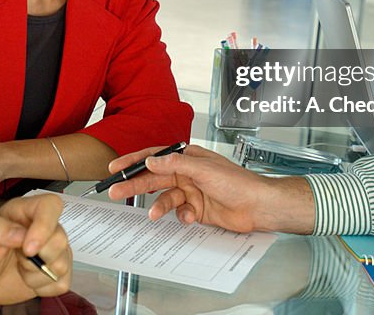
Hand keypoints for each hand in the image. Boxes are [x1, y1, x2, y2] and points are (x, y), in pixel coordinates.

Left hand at [0, 194, 71, 303]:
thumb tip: (20, 233)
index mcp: (25, 212)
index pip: (50, 206)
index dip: (45, 227)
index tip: (28, 249)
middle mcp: (42, 228)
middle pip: (60, 239)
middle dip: (37, 258)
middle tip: (18, 259)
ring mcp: (50, 250)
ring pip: (63, 263)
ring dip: (37, 275)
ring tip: (20, 269)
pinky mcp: (53, 271)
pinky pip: (62, 283)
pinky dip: (44, 288)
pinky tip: (29, 280)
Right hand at [106, 144, 314, 233]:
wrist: (258, 206)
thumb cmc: (237, 182)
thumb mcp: (203, 169)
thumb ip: (175, 164)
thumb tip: (151, 160)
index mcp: (187, 158)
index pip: (155, 157)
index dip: (134, 161)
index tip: (116, 167)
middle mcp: (187, 173)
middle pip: (154, 178)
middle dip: (135, 185)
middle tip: (115, 191)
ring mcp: (191, 192)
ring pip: (166, 198)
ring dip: (159, 206)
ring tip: (152, 214)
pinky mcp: (196, 210)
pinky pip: (179, 213)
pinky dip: (181, 216)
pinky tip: (188, 217)